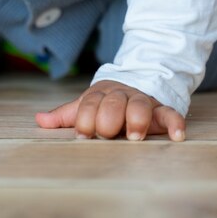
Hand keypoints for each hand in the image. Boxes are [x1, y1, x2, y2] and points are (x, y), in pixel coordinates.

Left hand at [35, 80, 185, 141]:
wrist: (138, 80)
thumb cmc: (106, 102)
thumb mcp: (86, 105)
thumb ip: (65, 115)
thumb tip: (39, 120)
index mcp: (99, 94)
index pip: (89, 104)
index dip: (85, 119)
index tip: (83, 135)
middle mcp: (120, 95)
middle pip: (113, 103)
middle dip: (108, 118)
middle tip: (107, 134)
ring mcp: (142, 100)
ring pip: (140, 105)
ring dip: (136, 119)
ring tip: (134, 136)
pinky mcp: (161, 108)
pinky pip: (170, 113)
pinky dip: (175, 123)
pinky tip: (177, 136)